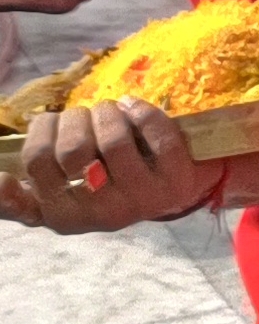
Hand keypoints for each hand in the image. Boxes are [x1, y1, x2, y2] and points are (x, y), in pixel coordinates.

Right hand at [0, 100, 212, 231]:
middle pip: (73, 148)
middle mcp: (103, 214)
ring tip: (107, 112)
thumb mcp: (59, 197)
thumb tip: (1, 182)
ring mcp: (142, 199)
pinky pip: (156, 134)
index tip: (44, 128)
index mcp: (65, 216)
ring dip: (105, 112)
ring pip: (113, 140)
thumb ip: (22, 198)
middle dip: (74, 119)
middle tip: (81, 118)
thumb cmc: (102, 186)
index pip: (37, 165)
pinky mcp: (176, 181)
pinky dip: (141, 111)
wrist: (168, 191)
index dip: (38, 138)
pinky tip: (131, 108)